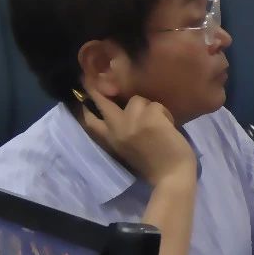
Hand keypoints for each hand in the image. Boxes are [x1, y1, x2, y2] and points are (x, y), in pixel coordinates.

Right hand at [81, 82, 195, 187]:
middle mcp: (117, 130)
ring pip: (138, 100)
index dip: (85, 108)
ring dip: (150, 108)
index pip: (90, 122)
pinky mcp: (150, 118)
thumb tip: (123, 112)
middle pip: (104, 103)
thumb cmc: (155, 165)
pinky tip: (169, 127)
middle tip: (93, 78)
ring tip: (159, 123)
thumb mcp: (129, 149)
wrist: (172, 176)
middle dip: (99, 90)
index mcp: (111, 140)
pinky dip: (165, 114)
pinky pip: (157, 105)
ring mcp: (132, 122)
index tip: (81, 96)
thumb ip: (123, 131)